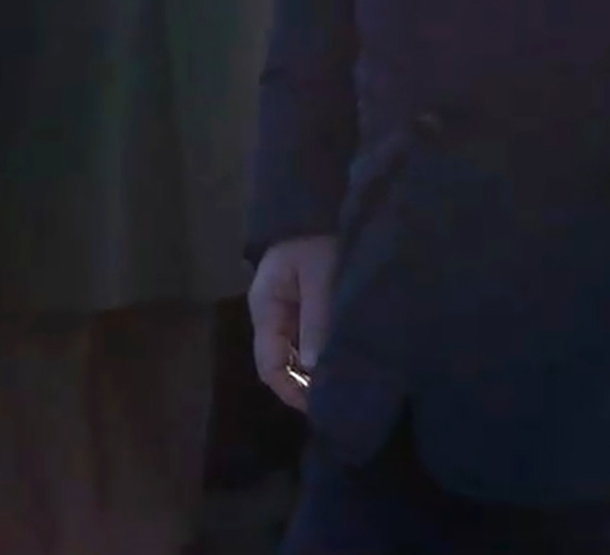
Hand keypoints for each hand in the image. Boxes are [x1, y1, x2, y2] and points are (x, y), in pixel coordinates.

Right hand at [247, 235, 338, 411]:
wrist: (320, 203)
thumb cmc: (317, 237)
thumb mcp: (320, 275)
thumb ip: (317, 318)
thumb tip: (316, 367)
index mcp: (265, 308)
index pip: (270, 364)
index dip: (291, 389)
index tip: (319, 405)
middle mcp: (271, 315)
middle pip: (282, 363)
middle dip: (305, 384)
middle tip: (337, 400)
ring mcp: (287, 311)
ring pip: (296, 354)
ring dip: (316, 370)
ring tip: (344, 385)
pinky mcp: (304, 306)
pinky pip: (309, 339)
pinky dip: (323, 354)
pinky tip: (343, 361)